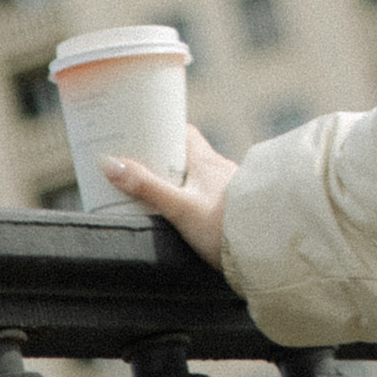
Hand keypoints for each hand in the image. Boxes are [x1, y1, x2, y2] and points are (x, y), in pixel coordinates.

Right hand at [102, 121, 239, 267]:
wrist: (266, 245)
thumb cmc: (224, 224)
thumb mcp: (178, 206)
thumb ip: (146, 187)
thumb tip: (110, 164)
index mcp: (206, 160)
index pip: (183, 132)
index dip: (163, 130)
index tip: (143, 135)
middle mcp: (220, 169)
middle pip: (188, 155)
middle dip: (165, 160)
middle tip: (141, 170)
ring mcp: (230, 189)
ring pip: (199, 177)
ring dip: (180, 182)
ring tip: (157, 195)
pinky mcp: (234, 210)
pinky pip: (210, 196)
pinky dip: (194, 199)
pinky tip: (187, 216)